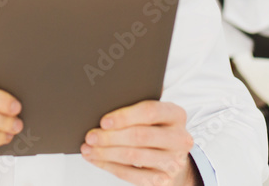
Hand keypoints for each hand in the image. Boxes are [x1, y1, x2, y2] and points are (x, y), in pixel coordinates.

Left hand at [81, 100, 199, 185]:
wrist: (172, 158)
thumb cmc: (155, 128)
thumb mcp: (153, 113)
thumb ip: (137, 100)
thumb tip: (110, 92)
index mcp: (176, 114)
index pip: (150, 111)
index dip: (124, 116)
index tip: (103, 121)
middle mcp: (180, 138)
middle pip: (141, 135)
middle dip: (110, 137)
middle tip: (90, 136)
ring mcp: (174, 161)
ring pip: (134, 156)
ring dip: (106, 153)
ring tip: (88, 149)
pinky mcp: (164, 180)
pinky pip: (133, 175)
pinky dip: (110, 167)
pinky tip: (97, 160)